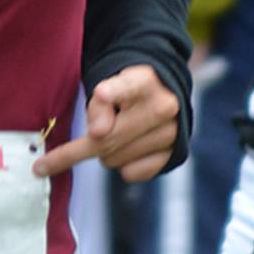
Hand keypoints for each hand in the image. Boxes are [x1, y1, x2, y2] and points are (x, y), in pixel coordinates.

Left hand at [33, 64, 179, 183]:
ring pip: (115, 160)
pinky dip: (124, 166)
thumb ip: (98, 107)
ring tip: (118, 136)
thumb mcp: (107, 88)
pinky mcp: (173, 156)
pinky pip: (130, 173)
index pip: (126, 87)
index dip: (112, 92)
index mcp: (145, 81)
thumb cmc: (125, 94)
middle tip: (79, 143)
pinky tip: (132, 150)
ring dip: (107, 154)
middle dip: (85, 144)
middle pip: (107, 139)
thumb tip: (98, 132)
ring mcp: (171, 133)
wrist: (161, 98)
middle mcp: (164, 106)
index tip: (101, 93)